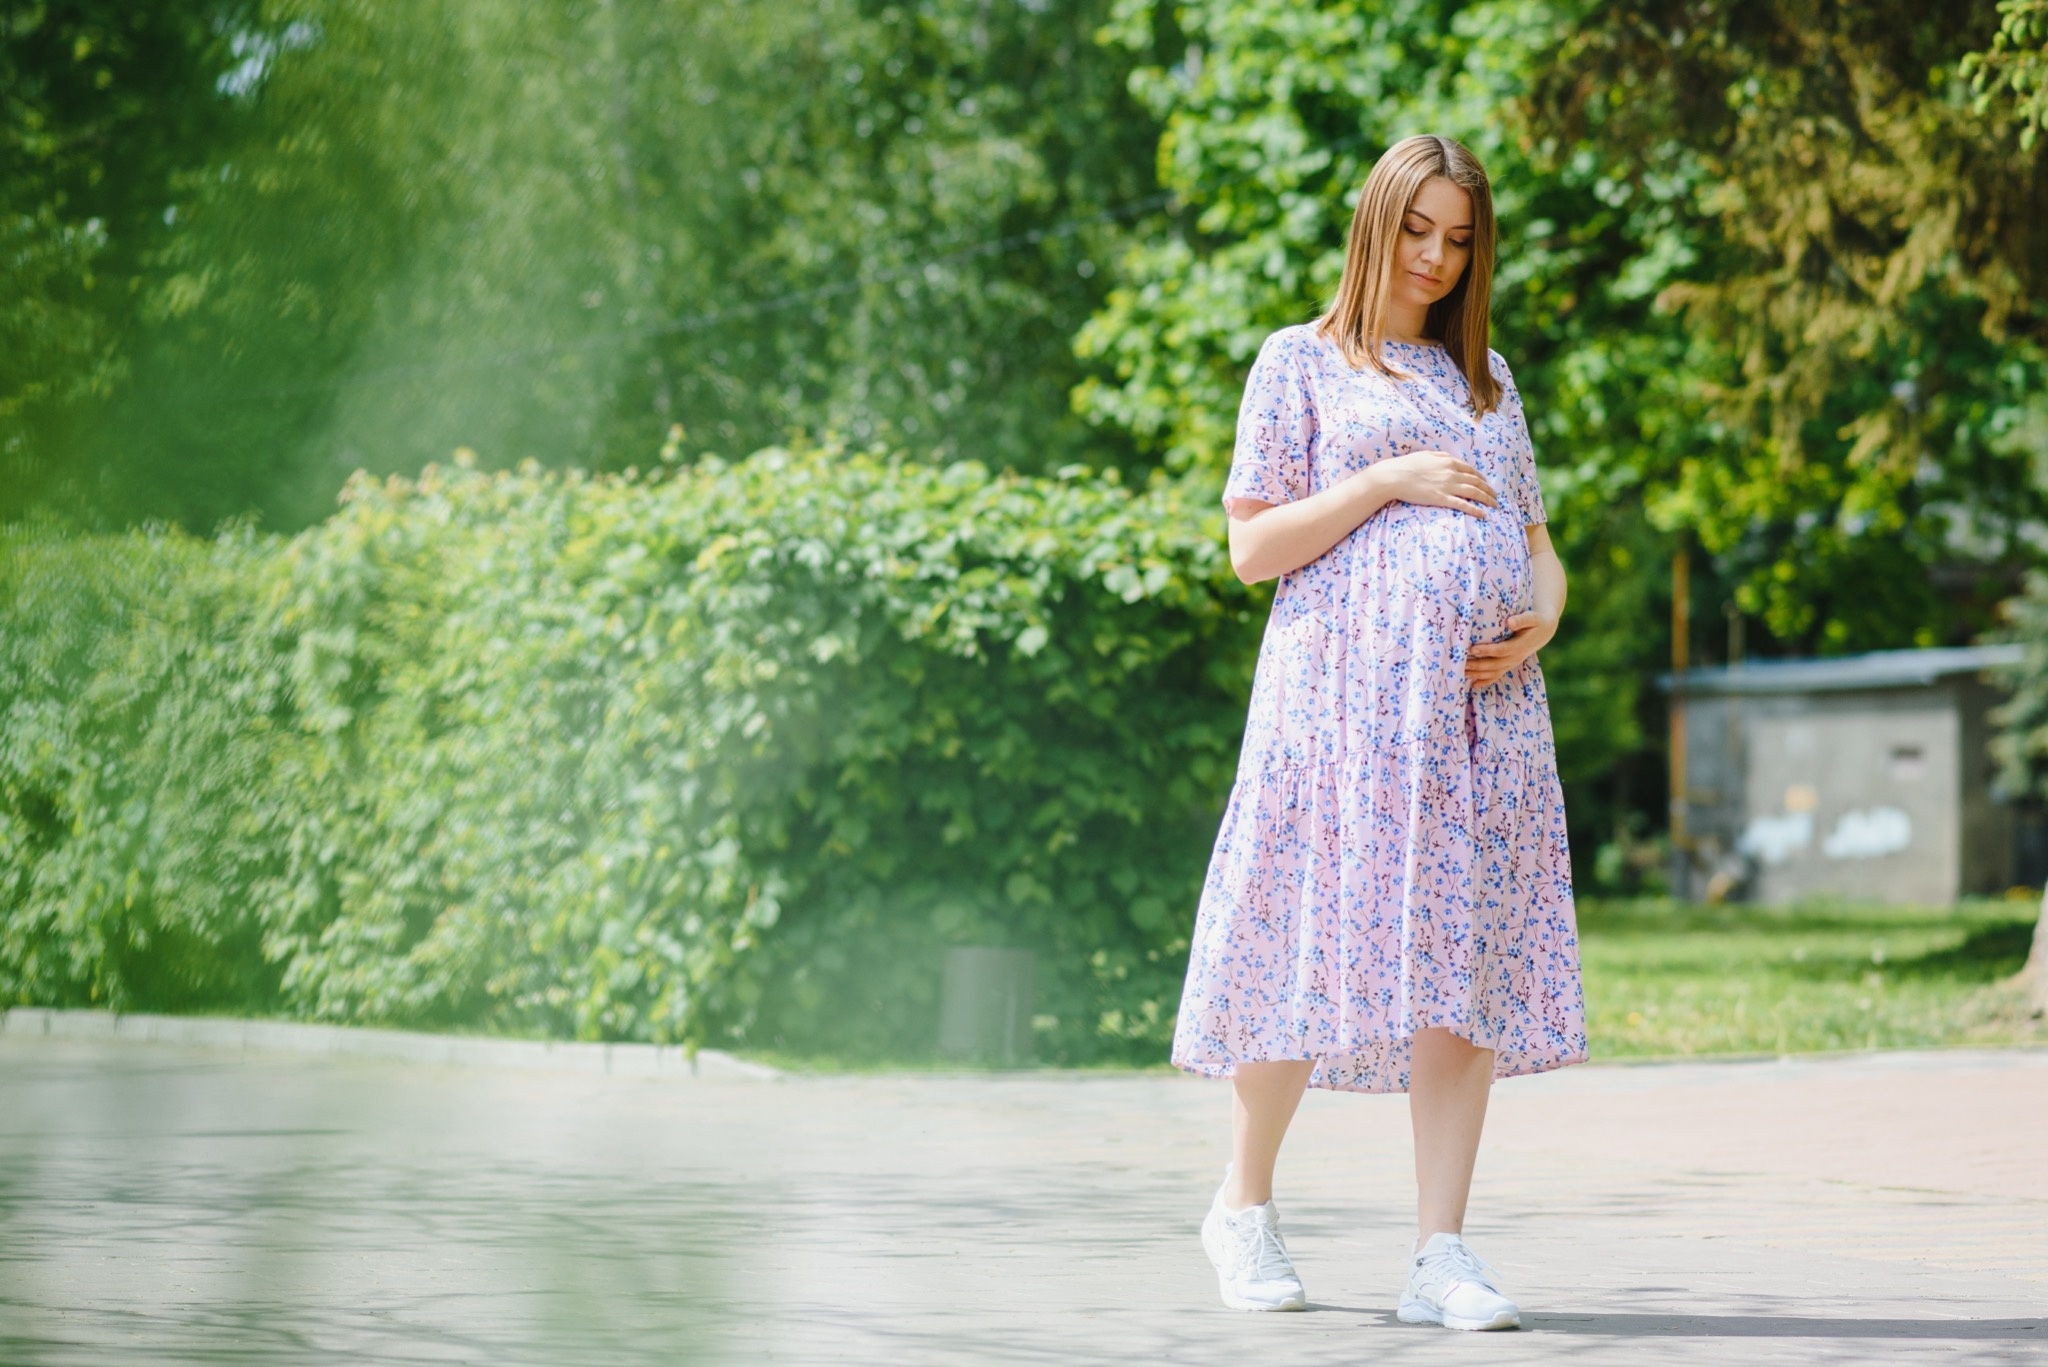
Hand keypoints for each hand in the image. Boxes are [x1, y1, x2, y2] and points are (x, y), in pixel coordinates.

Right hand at [1372, 449, 1496, 517]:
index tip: (1486, 482)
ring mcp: (1448, 486)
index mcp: (1448, 461)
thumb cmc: (1407, 465)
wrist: (1395, 476)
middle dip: (1488, 489)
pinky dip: (1475, 510)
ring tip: (1495, 505)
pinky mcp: (1442, 499)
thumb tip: (1447, 457)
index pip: (1470, 470)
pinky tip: (1483, 514)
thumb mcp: (1426, 454)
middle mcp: (1452, 473)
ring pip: (1474, 492)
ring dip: (1487, 499)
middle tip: (1495, 496)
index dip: (1480, 477)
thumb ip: (1439, 455)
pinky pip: (1463, 505)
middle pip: (1476, 481)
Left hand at [1467, 610, 1555, 686]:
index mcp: (1519, 646)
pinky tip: (1473, 685)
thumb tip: (1510, 622)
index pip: (1501, 650)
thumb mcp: (1532, 618)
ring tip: (1462, 673)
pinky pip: (1497, 675)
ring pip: (1494, 672)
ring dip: (1478, 674)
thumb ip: (1522, 619)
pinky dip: (1485, 681)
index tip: (1472, 648)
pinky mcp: (1509, 665)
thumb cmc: (1536, 622)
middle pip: (1494, 664)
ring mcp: (1512, 663)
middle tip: (1462, 663)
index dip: (1487, 651)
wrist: (1544, 631)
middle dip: (1478, 665)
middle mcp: (1515, 658)